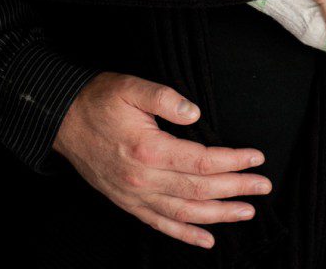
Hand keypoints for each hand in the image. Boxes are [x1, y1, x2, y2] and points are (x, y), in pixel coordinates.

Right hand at [54, 72, 270, 248]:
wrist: (62, 120)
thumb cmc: (98, 99)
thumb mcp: (130, 86)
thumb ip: (164, 97)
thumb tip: (195, 112)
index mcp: (148, 150)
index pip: (201, 161)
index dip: (232, 161)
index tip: (257, 158)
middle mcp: (143, 180)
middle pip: (199, 190)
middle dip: (236, 189)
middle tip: (263, 186)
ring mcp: (135, 196)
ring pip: (185, 213)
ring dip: (219, 215)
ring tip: (246, 211)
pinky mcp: (127, 202)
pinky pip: (160, 225)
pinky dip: (186, 236)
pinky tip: (207, 240)